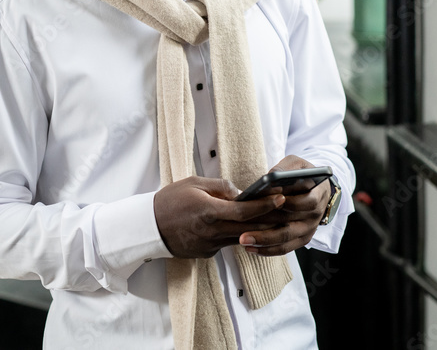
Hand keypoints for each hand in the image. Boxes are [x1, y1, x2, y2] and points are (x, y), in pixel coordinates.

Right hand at [154, 176, 284, 258]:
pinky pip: (228, 243)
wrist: (149, 227)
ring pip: (242, 239)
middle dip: (271, 220)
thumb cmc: (170, 200)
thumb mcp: (194, 183)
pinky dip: (238, 235)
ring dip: (258, 230)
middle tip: (288, 211)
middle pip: (250, 229)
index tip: (280, 197)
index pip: (244, 211)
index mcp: (209, 212)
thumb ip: (220, 187)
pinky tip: (244, 227)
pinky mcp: (207, 253)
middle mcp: (212, 232)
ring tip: (274, 219)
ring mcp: (210, 245)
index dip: (265, 205)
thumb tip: (241, 193)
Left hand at [237, 155, 330, 256]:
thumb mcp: (296, 164)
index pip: (304, 203)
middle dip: (266, 231)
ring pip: (286, 240)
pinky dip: (268, 250)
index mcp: (318, 195)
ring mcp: (308, 229)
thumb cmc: (302, 173)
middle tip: (243, 233)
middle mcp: (315, 216)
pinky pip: (285, 248)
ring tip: (243, 241)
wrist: (315, 188)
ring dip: (264, 242)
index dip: (285, 204)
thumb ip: (284, 169)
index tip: (263, 205)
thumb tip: (268, 179)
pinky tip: (250, 248)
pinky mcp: (301, 238)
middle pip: (290, 227)